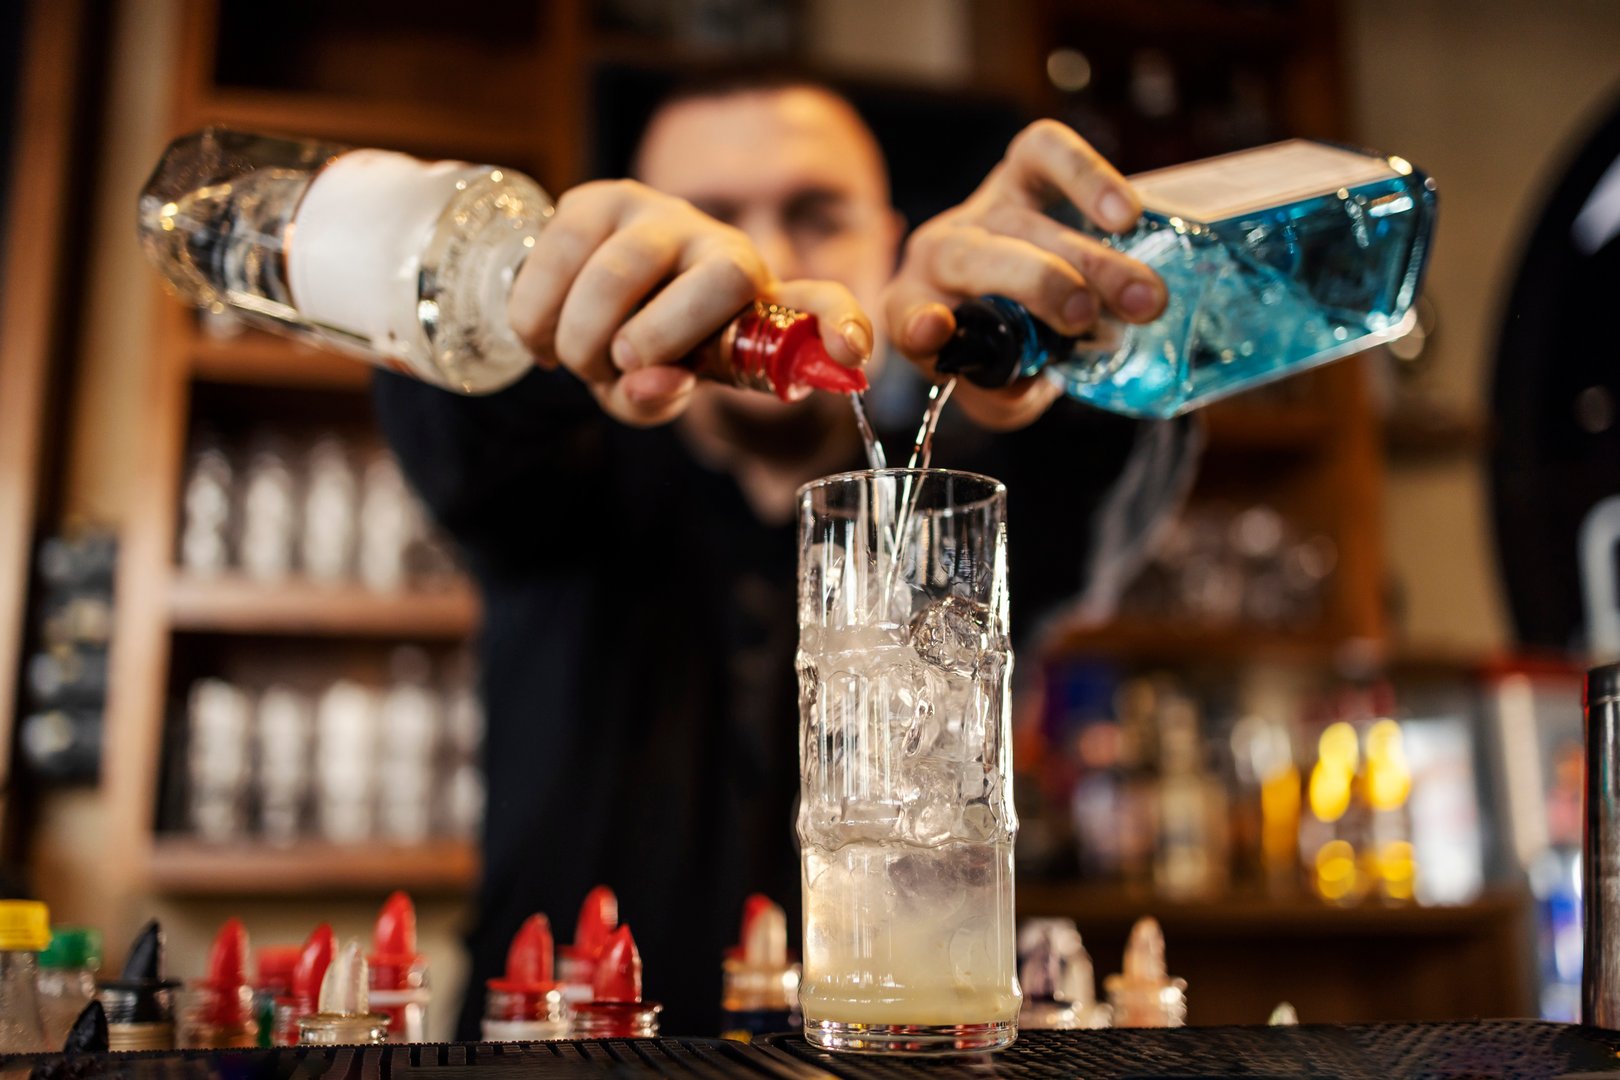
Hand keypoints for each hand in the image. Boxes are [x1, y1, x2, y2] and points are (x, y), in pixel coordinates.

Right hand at [507, 179, 871, 426]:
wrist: (578, 302)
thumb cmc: (636, 351)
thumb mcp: (653, 390)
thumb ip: (654, 399)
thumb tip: (647, 382)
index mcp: (757, 302)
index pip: (821, 303)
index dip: (840, 326)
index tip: (850, 355)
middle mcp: (724, 245)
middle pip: (721, 278)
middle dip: (656, 339)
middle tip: (617, 367)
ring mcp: (662, 211)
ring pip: (625, 268)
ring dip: (585, 332)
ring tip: (575, 357)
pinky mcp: (596, 198)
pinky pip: (561, 253)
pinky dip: (537, 310)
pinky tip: (538, 334)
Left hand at [883, 120, 1166, 430]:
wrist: (1044, 300)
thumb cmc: (1015, 350)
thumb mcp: (1002, 392)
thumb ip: (1004, 396)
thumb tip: (1025, 379)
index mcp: (918, 308)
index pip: (905, 312)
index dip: (918, 322)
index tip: (934, 329)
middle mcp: (941, 253)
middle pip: (971, 258)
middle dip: (1033, 283)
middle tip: (1084, 317)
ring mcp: (984, 207)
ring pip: (1022, 221)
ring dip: (1088, 257)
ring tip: (1143, 297)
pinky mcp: (1024, 170)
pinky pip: (1044, 151)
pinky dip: (1086, 176)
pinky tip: (1127, 215)